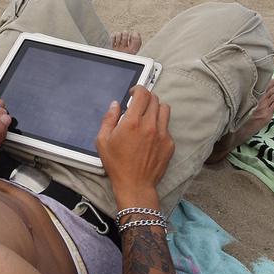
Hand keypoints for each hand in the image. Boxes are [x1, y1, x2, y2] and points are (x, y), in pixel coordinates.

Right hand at [96, 86, 174, 202]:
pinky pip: (167, 126)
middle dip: (145, 99)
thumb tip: (115, 105)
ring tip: (147, 117)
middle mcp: (150, 125)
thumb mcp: (103, 141)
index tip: (133, 93)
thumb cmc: (117, 165)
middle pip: (154, 99)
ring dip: (155, 108)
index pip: (142, 94)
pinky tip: (151, 135)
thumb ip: (109, 119)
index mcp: (132, 122)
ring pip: (165, 109)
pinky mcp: (169, 143)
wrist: (135, 185)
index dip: (138, 89)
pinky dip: (160, 125)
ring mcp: (162, 134)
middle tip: (138, 106)